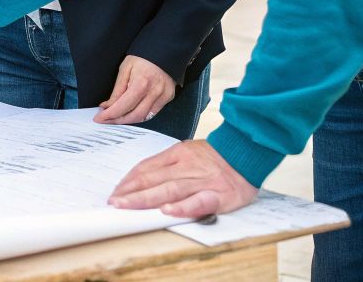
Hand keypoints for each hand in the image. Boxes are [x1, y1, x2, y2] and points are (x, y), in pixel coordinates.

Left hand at [94, 55, 176, 124]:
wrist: (163, 50)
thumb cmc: (142, 57)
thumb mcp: (125, 69)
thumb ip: (117, 90)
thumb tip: (107, 106)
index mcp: (141, 83)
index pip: (123, 106)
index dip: (110, 115)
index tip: (99, 118)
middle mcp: (154, 92)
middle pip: (134, 116)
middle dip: (118, 121)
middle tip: (106, 120)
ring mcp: (163, 96)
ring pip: (144, 117)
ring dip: (129, 120)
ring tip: (117, 117)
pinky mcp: (168, 97)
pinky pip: (153, 113)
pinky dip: (141, 116)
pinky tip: (131, 113)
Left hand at [108, 139, 259, 217]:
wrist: (248, 152)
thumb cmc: (217, 156)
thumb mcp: (188, 151)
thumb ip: (167, 165)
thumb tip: (142, 178)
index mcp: (178, 154)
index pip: (147, 167)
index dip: (129, 181)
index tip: (116, 191)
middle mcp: (187, 166)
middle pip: (154, 179)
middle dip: (130, 192)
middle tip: (114, 201)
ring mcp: (202, 181)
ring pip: (169, 189)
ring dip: (146, 199)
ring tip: (127, 206)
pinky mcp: (218, 195)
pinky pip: (198, 201)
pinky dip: (182, 207)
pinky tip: (167, 211)